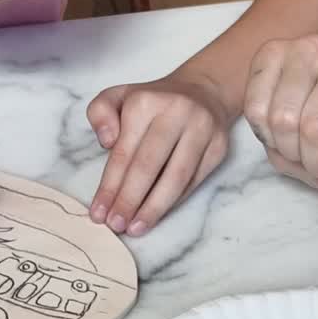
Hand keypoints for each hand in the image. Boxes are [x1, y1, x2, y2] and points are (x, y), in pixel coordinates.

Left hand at [86, 72, 230, 235]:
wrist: (202, 91)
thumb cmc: (152, 102)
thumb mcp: (117, 96)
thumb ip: (100, 113)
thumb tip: (107, 142)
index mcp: (146, 102)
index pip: (124, 152)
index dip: (110, 186)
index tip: (98, 212)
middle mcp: (177, 113)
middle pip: (149, 166)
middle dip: (130, 201)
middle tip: (116, 225)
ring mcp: (202, 130)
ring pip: (176, 177)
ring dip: (154, 208)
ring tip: (136, 228)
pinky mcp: (218, 147)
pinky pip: (194, 181)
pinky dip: (174, 201)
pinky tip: (157, 214)